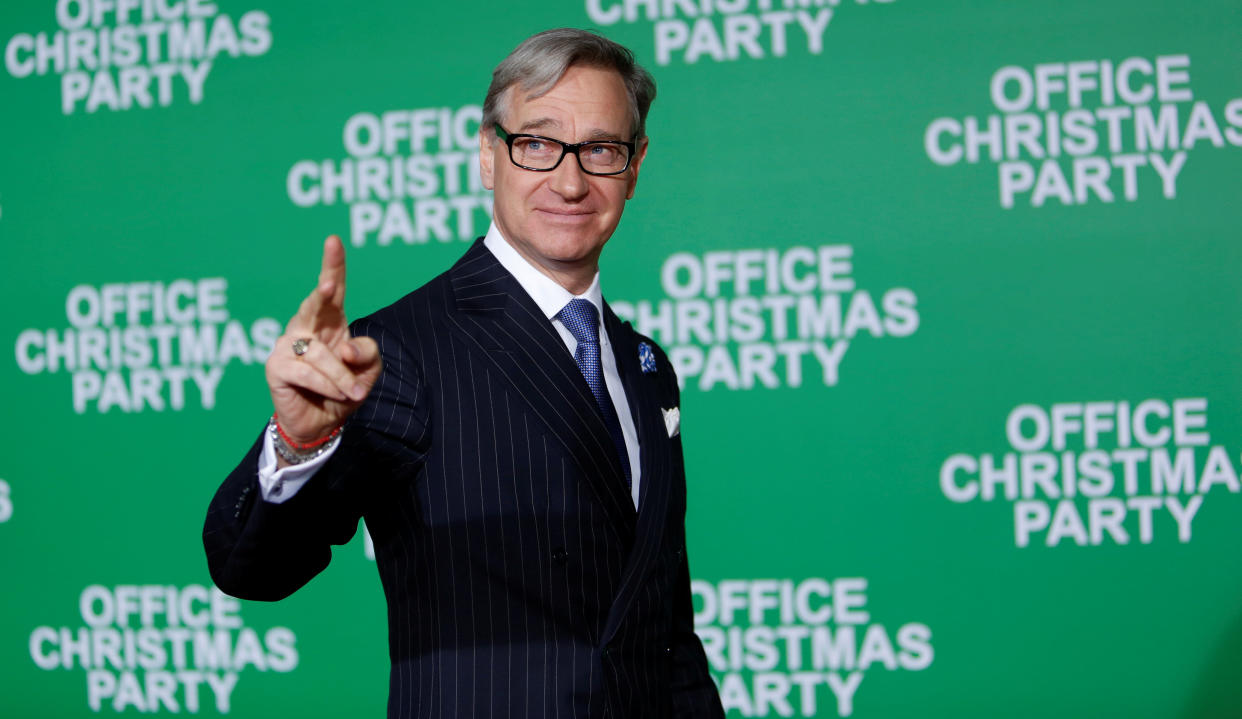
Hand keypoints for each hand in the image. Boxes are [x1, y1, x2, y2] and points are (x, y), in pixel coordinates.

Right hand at [266, 236, 381, 447]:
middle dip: (324, 293)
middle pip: (315, 304)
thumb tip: (344, 348)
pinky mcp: (276, 367)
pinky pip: (307, 373)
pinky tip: (335, 395)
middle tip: (331, 285)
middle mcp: (306, 326)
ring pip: (321, 354)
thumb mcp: (369, 371)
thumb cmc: (344, 388)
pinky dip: (327, 386)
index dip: (333, 265)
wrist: (321, 423)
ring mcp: (288, 344)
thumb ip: (367, 353)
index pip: (333, 288)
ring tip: (354, 393)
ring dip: (342, 377)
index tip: (334, 241)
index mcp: (330, 320)